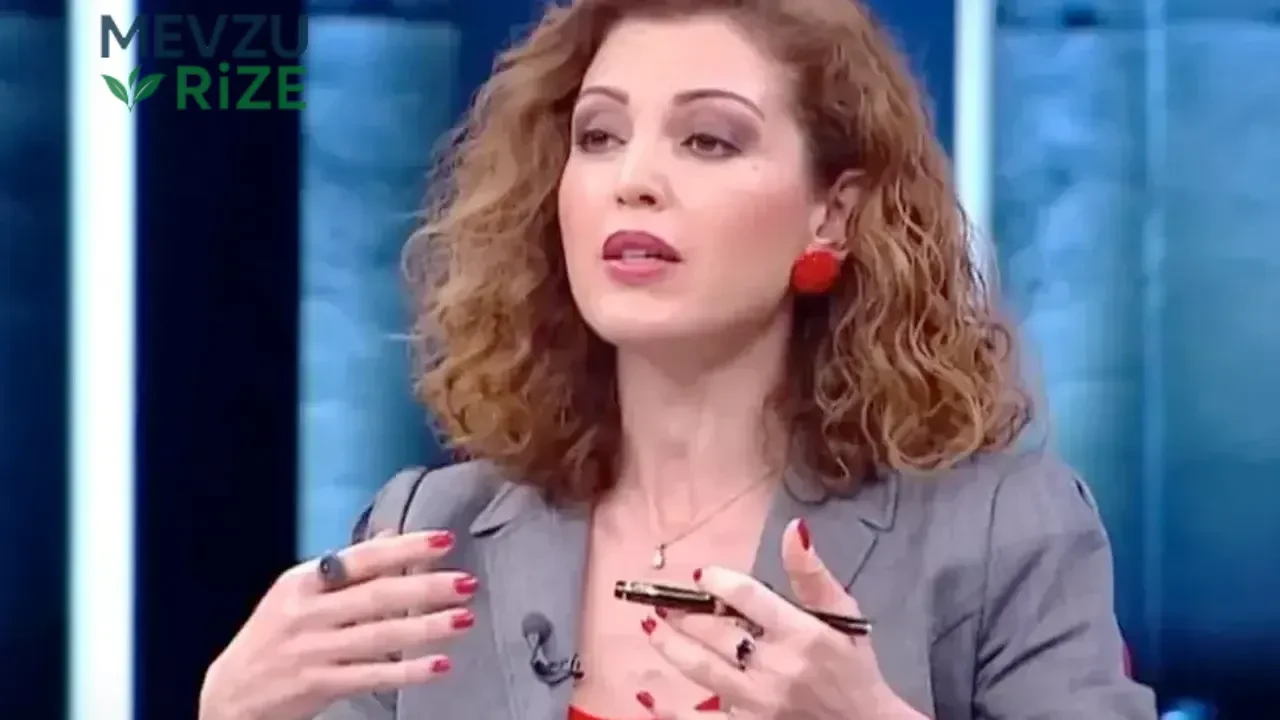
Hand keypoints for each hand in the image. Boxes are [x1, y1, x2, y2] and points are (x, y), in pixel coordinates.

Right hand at [198, 530, 476, 719]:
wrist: (229, 698)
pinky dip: (408, 670)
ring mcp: (311, 650)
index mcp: (303, 581)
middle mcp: (306, 612)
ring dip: (427, 628)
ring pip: (379, 636)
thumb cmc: (273, 639)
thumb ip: (347, 567)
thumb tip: (392, 534)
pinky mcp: (316, 685)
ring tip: (464, 619)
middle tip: (467, 582)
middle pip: (376, 595)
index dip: (404, 548)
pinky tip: (440, 665)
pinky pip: (371, 676)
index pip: (361, 558)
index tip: (444, 540)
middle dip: (426, 587)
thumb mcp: (298, 594)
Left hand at [637, 519, 924, 718]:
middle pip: (716, 632)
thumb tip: (794, 530)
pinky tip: (646, 693)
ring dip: (670, 645)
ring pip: (700, 670)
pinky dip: (668, 710)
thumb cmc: (854, 669)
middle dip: (685, 612)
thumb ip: (814, 575)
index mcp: (801, 634)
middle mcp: (776, 668)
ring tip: (650, 626)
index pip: (748, 597)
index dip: (719, 581)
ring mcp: (758, 703)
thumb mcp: (845, 617)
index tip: (702, 574)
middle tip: (663, 600)